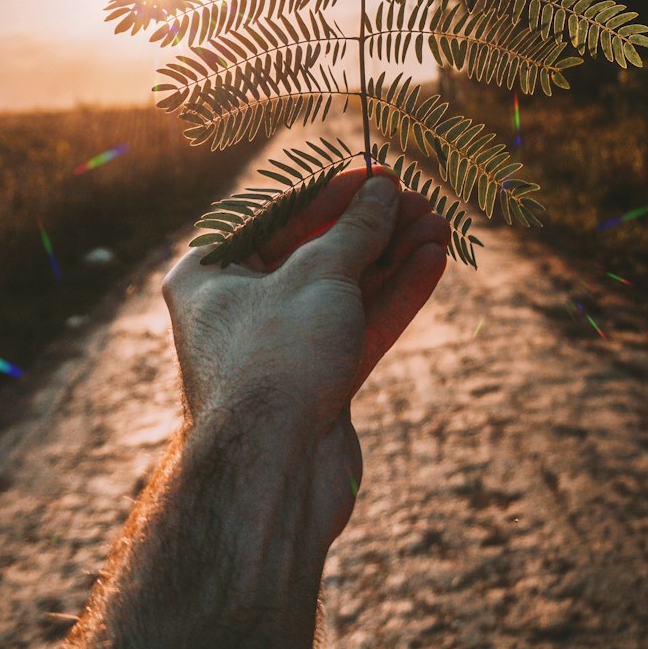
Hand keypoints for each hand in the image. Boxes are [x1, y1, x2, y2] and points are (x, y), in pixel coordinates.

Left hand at [162, 168, 448, 544]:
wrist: (274, 474)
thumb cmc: (276, 358)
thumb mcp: (319, 275)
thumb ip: (356, 230)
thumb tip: (382, 192)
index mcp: (208, 274)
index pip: (276, 216)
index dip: (332, 192)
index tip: (378, 175)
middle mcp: (237, 308)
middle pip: (313, 251)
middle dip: (371, 227)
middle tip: (421, 201)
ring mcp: (279, 348)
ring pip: (342, 289)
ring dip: (391, 257)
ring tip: (439, 226)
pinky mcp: (316, 383)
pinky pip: (357, 326)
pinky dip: (393, 296)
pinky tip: (431, 262)